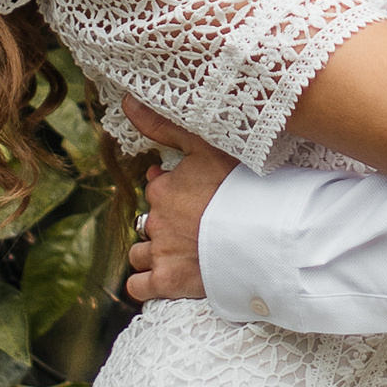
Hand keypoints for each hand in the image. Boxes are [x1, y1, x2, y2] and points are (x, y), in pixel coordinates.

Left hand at [122, 97, 237, 304]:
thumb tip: (126, 101)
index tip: (191, 195)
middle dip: (163, 223)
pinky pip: (139, 286)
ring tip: (179, 251)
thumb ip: (163, 125)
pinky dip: (146, 283)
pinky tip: (162, 277)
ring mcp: (160, 252)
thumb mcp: (204, 146)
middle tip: (193, 226)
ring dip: (152, 253)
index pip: (154, 188)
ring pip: (140, 253)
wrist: (261, 232)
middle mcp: (155, 219)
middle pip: (148, 222)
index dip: (170, 190)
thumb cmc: (238, 185)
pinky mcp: (167, 281)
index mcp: (162, 188)